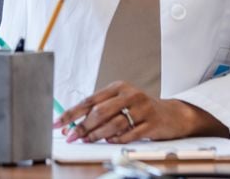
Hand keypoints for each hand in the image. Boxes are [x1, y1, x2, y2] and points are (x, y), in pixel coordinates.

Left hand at [54, 81, 228, 143]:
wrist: (171, 114)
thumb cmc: (139, 109)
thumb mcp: (121, 102)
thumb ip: (100, 110)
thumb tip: (74, 124)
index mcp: (118, 87)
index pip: (89, 100)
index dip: (72, 113)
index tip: (58, 123)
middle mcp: (130, 94)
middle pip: (100, 112)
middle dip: (82, 127)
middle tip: (72, 137)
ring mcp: (142, 108)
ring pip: (114, 124)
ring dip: (97, 135)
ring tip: (87, 141)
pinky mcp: (152, 123)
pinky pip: (130, 134)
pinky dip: (117, 139)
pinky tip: (109, 141)